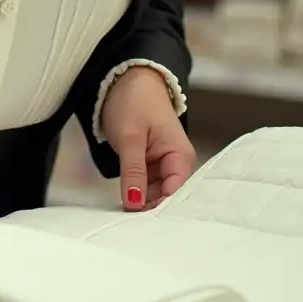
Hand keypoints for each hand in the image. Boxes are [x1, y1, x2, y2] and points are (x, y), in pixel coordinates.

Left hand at [100, 66, 194, 211]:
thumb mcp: (130, 137)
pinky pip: (144, 185)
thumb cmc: (134, 101)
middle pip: (165, 197)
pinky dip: (134, 191)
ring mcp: (163, 165)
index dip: (158, 209)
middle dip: (146, 208)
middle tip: (125, 221)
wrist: (128, 79)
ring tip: (122, 213)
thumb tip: (134, 203)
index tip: (138, 222)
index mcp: (180, 156)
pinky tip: (125, 200)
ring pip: (152, 194)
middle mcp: (177, 164)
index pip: (175, 194)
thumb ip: (133, 171)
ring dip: (138, 201)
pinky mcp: (150, 164)